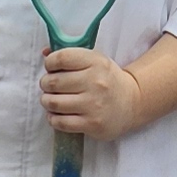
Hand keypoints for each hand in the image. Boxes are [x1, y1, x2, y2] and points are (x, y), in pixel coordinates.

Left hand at [41, 43, 155, 140]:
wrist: (132, 102)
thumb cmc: (107, 79)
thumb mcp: (94, 60)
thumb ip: (70, 55)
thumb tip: (45, 53)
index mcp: (96, 62)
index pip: (61, 58)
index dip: (49, 63)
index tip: (50, 68)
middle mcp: (95, 82)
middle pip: (53, 82)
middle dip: (45, 84)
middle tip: (49, 86)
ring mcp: (94, 104)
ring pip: (54, 103)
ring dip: (47, 101)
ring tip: (50, 100)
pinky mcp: (92, 124)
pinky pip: (60, 122)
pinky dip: (53, 119)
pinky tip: (57, 114)